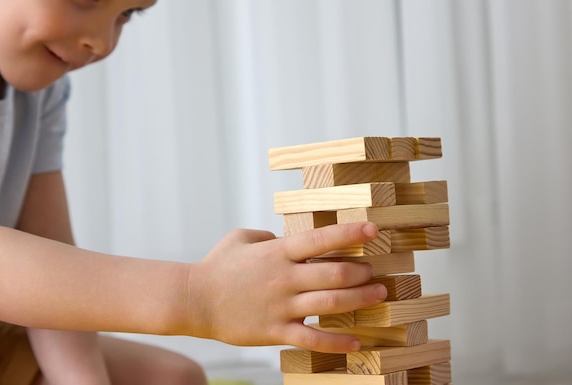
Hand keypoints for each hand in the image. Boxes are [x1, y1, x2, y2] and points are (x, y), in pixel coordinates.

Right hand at [185, 222, 386, 352]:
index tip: (373, 229)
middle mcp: (284, 278)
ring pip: (330, 303)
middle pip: (334, 273)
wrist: (193, 300)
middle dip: (361, 272)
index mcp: (277, 252)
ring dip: (359, 299)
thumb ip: (268, 235)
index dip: (350, 233)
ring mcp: (281, 306)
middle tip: (374, 272)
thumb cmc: (217, 266)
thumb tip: (285, 237)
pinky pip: (312, 339)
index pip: (321, 239)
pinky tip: (357, 342)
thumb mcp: (241, 238)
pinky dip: (336, 342)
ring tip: (378, 294)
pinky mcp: (275, 331)